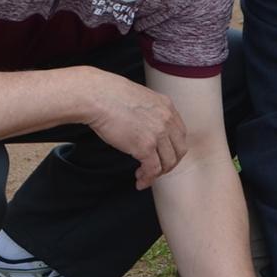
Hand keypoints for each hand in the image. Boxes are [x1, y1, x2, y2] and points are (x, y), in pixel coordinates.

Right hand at [83, 72, 187, 188]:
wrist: (96, 96)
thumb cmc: (109, 95)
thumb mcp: (139, 98)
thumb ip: (149, 111)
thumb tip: (145, 127)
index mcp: (167, 106)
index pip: (180, 133)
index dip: (172, 148)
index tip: (161, 155)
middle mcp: (167, 120)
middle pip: (179, 150)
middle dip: (168, 163)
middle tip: (155, 169)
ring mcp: (158, 134)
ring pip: (168, 163)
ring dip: (157, 174)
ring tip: (143, 176)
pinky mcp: (145, 147)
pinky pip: (153, 170)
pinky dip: (147, 179)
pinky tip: (139, 181)